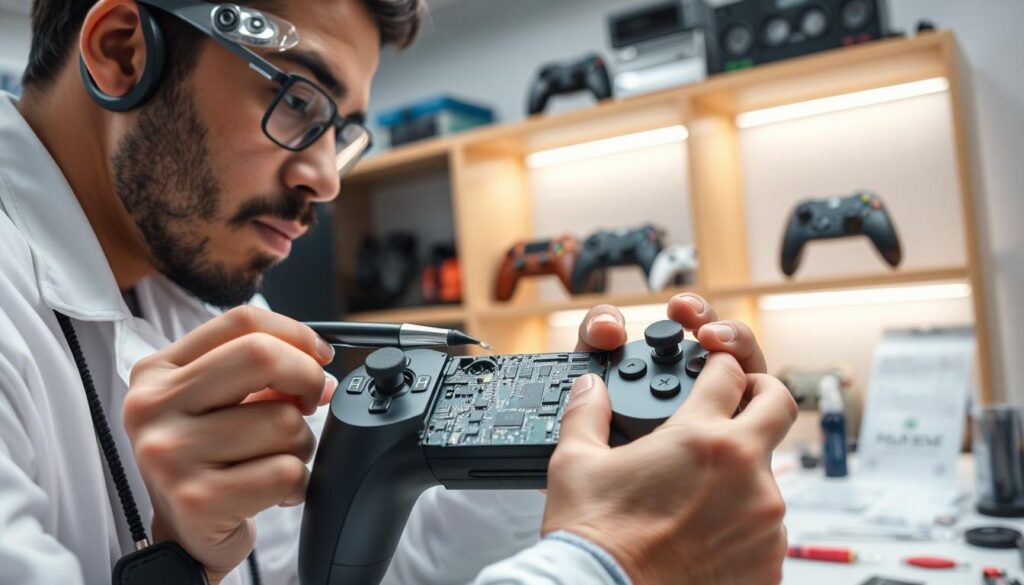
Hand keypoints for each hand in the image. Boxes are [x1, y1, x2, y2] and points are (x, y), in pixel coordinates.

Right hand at [123, 306, 338, 583]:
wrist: (184, 536)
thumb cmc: (210, 461)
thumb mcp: (217, 404)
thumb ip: (260, 374)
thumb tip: (320, 367)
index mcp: (157, 372)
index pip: (240, 322)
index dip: (296, 334)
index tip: (320, 355)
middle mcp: (152, 407)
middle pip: (261, 356)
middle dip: (306, 378)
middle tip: (312, 403)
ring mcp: (169, 453)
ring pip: (282, 421)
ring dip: (301, 444)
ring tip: (277, 460)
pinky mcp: (196, 499)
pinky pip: (284, 471)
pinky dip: (296, 483)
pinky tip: (274, 492)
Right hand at [548, 293, 795, 584]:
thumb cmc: (593, 536)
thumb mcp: (575, 463)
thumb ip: (587, 413)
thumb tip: (588, 387)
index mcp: (701, 436)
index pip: (730, 371)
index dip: (719, 364)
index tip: (713, 370)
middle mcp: (745, 471)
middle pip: (779, 405)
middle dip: (761, 393)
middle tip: (740, 400)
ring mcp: (764, 520)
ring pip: (768, 475)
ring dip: (743, 474)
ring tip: (700, 494)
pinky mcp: (770, 562)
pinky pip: (765, 529)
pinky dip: (741, 524)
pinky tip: (705, 534)